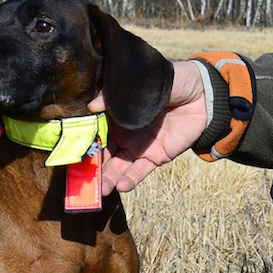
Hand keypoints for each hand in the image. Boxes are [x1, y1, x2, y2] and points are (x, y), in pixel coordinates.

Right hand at [90, 60, 209, 193]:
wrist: (202, 93)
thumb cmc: (169, 82)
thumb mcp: (142, 83)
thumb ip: (117, 95)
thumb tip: (91, 106)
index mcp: (116, 115)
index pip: (94, 132)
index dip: (82, 142)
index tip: (70, 153)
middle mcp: (123, 133)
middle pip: (102, 153)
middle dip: (91, 167)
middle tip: (79, 181)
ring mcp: (139, 146)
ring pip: (118, 166)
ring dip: (107, 179)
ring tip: (99, 190)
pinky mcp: (156, 156)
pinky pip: (140, 171)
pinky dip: (131, 179)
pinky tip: (121, 187)